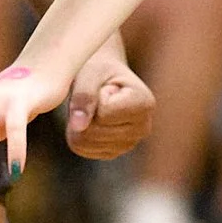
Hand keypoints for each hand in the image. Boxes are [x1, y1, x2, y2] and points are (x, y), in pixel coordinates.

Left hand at [64, 37, 154, 159]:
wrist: (105, 78)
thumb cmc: (100, 70)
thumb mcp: (92, 73)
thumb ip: (85, 95)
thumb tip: (78, 126)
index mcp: (144, 104)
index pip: (104, 113)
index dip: (94, 97)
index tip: (106, 86)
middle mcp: (143, 129)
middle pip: (94, 131)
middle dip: (85, 111)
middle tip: (97, 96)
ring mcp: (129, 144)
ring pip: (85, 142)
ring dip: (79, 121)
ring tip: (94, 106)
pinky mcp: (112, 152)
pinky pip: (81, 148)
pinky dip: (76, 132)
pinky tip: (90, 118)